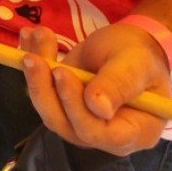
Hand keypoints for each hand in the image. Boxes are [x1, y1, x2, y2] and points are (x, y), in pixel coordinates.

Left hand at [19, 24, 171, 155]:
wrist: (130, 47)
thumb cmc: (142, 57)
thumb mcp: (137, 64)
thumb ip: (119, 84)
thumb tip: (98, 108)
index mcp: (135, 132)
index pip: (98, 133)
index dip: (75, 108)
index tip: (62, 73)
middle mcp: (104, 134)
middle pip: (65, 124)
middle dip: (45, 90)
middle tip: (34, 58)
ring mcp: (79, 121)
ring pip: (47, 107)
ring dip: (35, 73)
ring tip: (35, 36)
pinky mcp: (61, 104)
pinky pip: (41, 90)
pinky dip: (33, 63)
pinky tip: (29, 37)